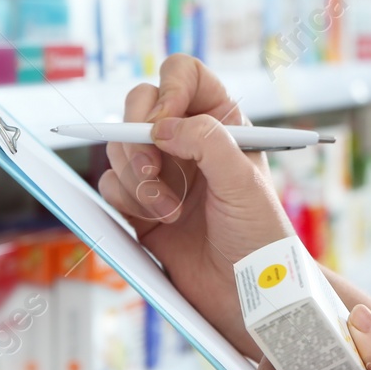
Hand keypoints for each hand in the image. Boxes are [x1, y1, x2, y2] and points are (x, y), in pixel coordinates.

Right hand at [96, 54, 293, 358]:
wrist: (247, 294)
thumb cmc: (260, 236)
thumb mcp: (244, 181)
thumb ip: (207, 142)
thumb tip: (161, 125)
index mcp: (221, 120)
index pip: (183, 75)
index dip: (168, 91)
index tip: (164, 124)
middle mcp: (187, 139)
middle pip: (139, 105)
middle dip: (137, 137)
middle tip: (152, 171)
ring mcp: (161, 171)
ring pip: (119, 147)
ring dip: (136, 179)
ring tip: (169, 212)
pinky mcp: (139, 205)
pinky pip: (111, 185)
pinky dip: (125, 201)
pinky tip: (155, 223)